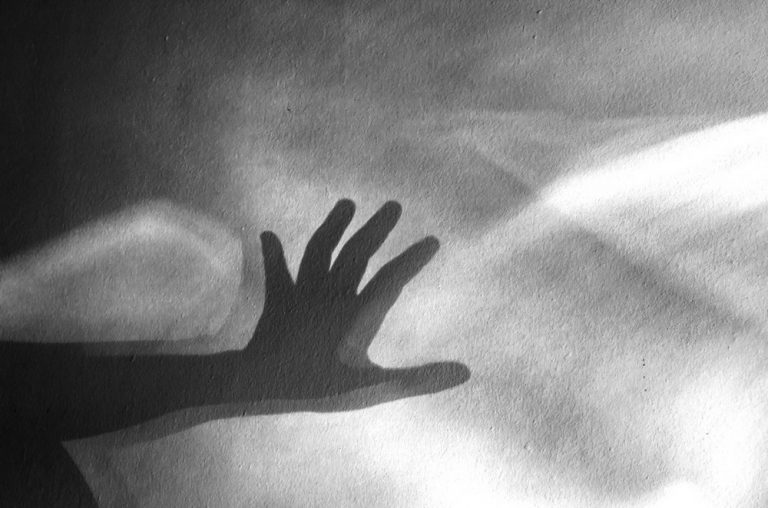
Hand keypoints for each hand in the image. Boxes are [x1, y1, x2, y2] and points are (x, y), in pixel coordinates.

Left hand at [243, 199, 469, 408]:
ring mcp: (303, 295)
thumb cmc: (317, 388)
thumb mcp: (373, 389)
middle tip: (393, 205)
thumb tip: (465, 371)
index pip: (392, 279)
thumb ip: (419, 379)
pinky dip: (272, 254)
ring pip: (319, 251)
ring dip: (333, 226)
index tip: (432, 240)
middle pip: (356, 253)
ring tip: (347, 204)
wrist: (259, 384)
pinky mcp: (279, 301)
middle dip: (376, 228)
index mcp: (356, 314)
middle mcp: (331, 296)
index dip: (413, 259)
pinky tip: (266, 234)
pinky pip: (276, 273)